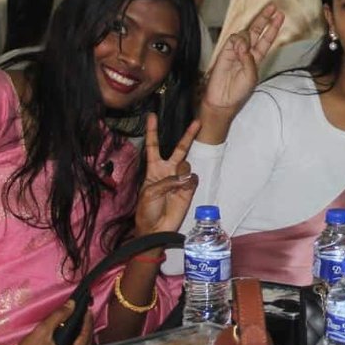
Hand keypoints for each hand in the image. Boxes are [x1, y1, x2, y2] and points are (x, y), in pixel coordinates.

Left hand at [133, 114, 199, 234]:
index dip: (153, 131)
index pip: (153, 146)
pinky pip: (192, 179)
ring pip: (186, 165)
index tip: (152, 115)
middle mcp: (168, 170)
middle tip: (197, 122)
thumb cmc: (147, 210)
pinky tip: (183, 189)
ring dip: (181, 172)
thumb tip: (186, 177)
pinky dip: (188, 182)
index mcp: (153, 169)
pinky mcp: (189, 189)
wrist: (156, 228)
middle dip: (188, 135)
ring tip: (176, 185)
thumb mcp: (150, 192)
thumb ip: (167, 181)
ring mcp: (180, 179)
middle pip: (179, 148)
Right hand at [200, 4, 283, 117]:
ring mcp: (235, 51)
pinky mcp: (224, 52)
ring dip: (247, 38)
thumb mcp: (252, 76)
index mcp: (256, 58)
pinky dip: (238, 42)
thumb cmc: (239, 92)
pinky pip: (233, 40)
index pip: (266, 39)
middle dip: (264, 18)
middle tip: (273, 7)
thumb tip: (243, 45)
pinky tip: (239, 49)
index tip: (279, 16)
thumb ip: (250, 59)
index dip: (272, 28)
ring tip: (244, 51)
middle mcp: (247, 52)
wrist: (223, 101)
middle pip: (256, 31)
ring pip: (244, 34)